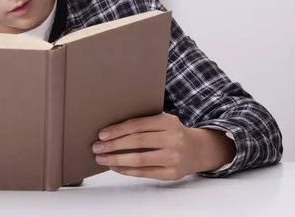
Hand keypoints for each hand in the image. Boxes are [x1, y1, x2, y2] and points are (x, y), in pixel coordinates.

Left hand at [92, 113, 234, 180]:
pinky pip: (144, 172)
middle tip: (97, 147)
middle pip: (137, 142)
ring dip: (116, 159)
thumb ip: (143, 122)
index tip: (102, 134)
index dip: (118, 130)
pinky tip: (115, 167)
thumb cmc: (172, 133)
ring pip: (139, 159)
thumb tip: (111, 129)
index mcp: (168, 122)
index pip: (138, 125)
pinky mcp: (171, 173)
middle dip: (113, 145)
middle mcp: (173, 139)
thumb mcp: (163, 121)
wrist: (197, 150)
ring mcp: (173, 157)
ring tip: (102, 158)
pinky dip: (127, 170)